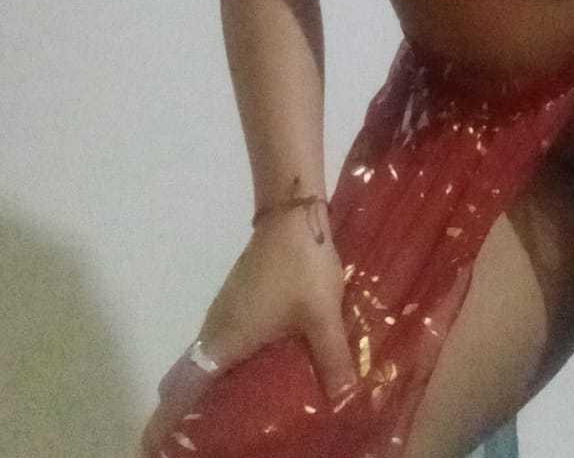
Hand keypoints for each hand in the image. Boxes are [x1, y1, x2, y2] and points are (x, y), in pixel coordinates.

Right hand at [139, 206, 359, 457]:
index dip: (165, 420)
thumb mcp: (323, 316)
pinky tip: (258, 377)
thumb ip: (333, 360)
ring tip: (236, 419)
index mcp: (226, 341)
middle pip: (191, 379)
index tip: (155, 446)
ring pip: (209, 360)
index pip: (183, 389)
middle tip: (210, 437)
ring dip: (214, 387)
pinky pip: (224, 344)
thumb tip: (345, 402)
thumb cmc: (301, 266)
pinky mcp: (238, 300)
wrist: (294, 212)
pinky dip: (229, 366)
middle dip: (193, 410)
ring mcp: (224, 312)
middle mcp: (216, 329)